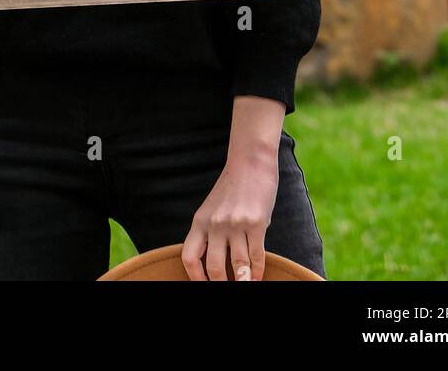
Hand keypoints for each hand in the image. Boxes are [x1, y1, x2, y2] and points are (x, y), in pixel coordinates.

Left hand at [181, 147, 279, 281]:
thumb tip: (217, 261)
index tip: (204, 284)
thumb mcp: (212, 208)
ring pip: (238, 265)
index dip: (195, 277)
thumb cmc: (232, 186)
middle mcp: (215, 224)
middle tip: (228, 288)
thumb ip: (211, 231)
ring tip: (245, 285)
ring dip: (243, 281)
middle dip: (221, 284)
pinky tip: (257, 276)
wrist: (250, 161)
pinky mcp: (256, 223)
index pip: (189, 257)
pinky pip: (256, 255)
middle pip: (214, 268)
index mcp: (200, 220)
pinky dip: (258, 270)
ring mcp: (235, 224)